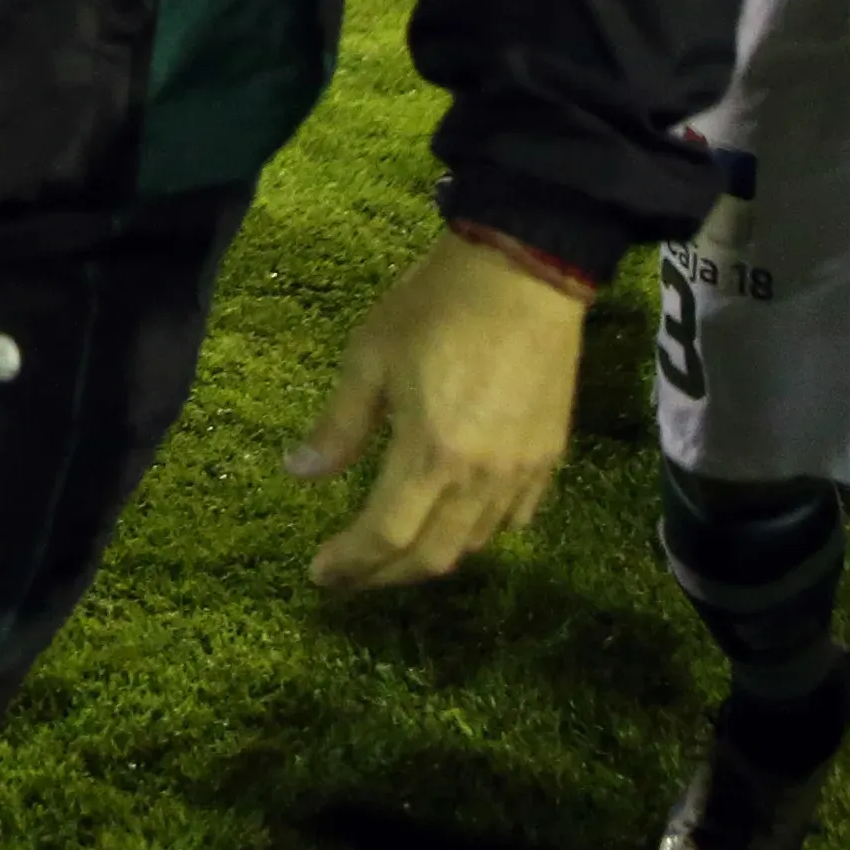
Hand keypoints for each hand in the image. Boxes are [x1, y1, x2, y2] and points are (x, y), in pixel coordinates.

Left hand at [287, 232, 589, 590]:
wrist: (525, 272)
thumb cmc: (436, 307)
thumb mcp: (369, 357)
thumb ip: (338, 426)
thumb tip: (298, 473)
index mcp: (433, 455)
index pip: (386, 535)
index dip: (352, 562)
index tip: (321, 574)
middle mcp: (482, 478)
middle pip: (432, 556)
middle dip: (384, 575)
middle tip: (348, 576)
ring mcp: (523, 472)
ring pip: (474, 544)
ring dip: (428, 558)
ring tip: (391, 551)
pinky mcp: (550, 457)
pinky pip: (513, 520)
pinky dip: (476, 535)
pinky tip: (451, 524)